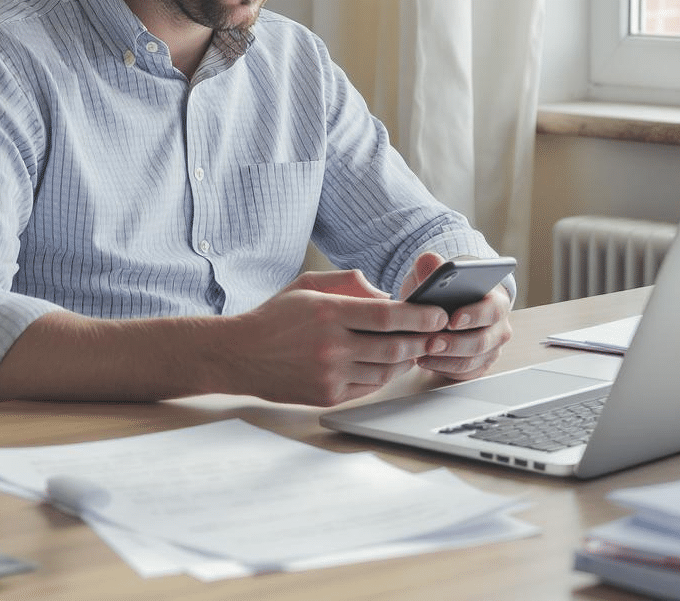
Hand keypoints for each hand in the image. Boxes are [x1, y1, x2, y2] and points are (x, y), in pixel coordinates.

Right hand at [224, 268, 448, 406]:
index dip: (419, 315)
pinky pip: (370, 387)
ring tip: (415, 348)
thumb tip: (386, 295)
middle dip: (422, 340)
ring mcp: (330, 374)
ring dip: (407, 359)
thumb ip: (349, 283)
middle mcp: (331, 345)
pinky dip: (386, 375)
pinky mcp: (328, 396)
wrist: (241, 354)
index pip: (387, 315)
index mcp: (328, 311)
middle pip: (394, 346)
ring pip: (386, 370)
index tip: (438, 313)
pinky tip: (389, 364)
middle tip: (438, 333)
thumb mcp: (308, 284)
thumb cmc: (276, 316)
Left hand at [400, 252, 512, 380]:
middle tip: (432, 342)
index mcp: (495, 301)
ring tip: (422, 352)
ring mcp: (489, 350)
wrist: (440, 306)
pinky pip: (462, 373)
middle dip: (455, 343)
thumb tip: (430, 261)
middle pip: (482, 341)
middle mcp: (497, 328)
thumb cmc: (442, 289)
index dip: (474, 315)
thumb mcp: (433, 273)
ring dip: (446, 359)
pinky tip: (423, 360)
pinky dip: (442, 368)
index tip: (452, 319)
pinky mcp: (476, 366)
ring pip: (472, 361)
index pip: (492, 310)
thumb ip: (431, 265)